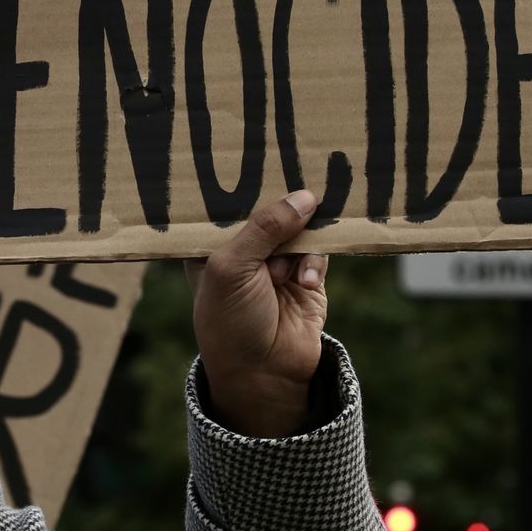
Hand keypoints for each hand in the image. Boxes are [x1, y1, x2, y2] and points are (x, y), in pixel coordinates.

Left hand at [185, 190, 329, 437]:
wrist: (263, 376)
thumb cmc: (230, 322)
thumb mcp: (232, 267)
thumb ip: (264, 227)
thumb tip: (304, 196)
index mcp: (211, 245)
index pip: (225, 203)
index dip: (241, 183)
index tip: (260, 153)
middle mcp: (244, 250)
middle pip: (268, 210)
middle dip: (282, 204)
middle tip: (299, 180)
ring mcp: (277, 263)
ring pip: (299, 228)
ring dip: (298, 243)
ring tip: (287, 266)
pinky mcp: (309, 278)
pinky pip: (320, 252)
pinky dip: (315, 264)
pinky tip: (306, 283)